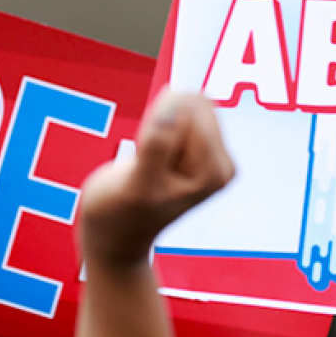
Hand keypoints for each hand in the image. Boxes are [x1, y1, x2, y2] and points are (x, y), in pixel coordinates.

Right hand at [79, 89, 234, 269]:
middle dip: (161, 123)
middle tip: (147, 158)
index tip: (147, 156)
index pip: (191, 112)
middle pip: (193, 104)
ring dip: (158, 126)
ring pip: (185, 104)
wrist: (116, 232)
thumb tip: (174, 107)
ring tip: (149, 159)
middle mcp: (220, 163)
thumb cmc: (121, 216)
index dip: (158, 124)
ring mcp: (210, 154)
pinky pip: (179, 110)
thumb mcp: (136, 184)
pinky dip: (156, 127)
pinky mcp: (197, 146)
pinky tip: (151, 157)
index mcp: (214, 172)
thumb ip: (157, 146)